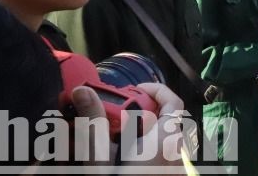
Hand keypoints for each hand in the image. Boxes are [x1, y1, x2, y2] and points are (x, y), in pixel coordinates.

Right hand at [71, 83, 185, 167]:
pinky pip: (160, 158)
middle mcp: (175, 153)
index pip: (174, 102)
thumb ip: (93, 122)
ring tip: (111, 139)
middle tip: (113, 117)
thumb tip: (82, 90)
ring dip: (139, 135)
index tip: (134, 89)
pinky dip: (142, 151)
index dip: (157, 90)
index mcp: (165, 141)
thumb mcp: (99, 158)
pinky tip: (119, 160)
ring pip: (161, 141)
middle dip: (140, 114)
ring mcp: (174, 169)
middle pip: (165, 121)